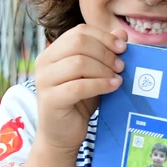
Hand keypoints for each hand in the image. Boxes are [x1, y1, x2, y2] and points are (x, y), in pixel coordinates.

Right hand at [34, 24, 125, 153]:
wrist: (62, 134)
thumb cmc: (79, 102)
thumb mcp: (95, 74)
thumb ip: (105, 53)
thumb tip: (121, 33)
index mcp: (53, 51)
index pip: (79, 31)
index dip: (104, 37)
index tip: (122, 48)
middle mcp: (44, 62)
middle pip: (79, 43)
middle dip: (105, 53)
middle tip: (121, 66)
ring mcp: (44, 80)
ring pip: (79, 63)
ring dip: (104, 69)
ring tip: (118, 78)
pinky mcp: (50, 99)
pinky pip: (79, 86)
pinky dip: (100, 84)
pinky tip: (113, 86)